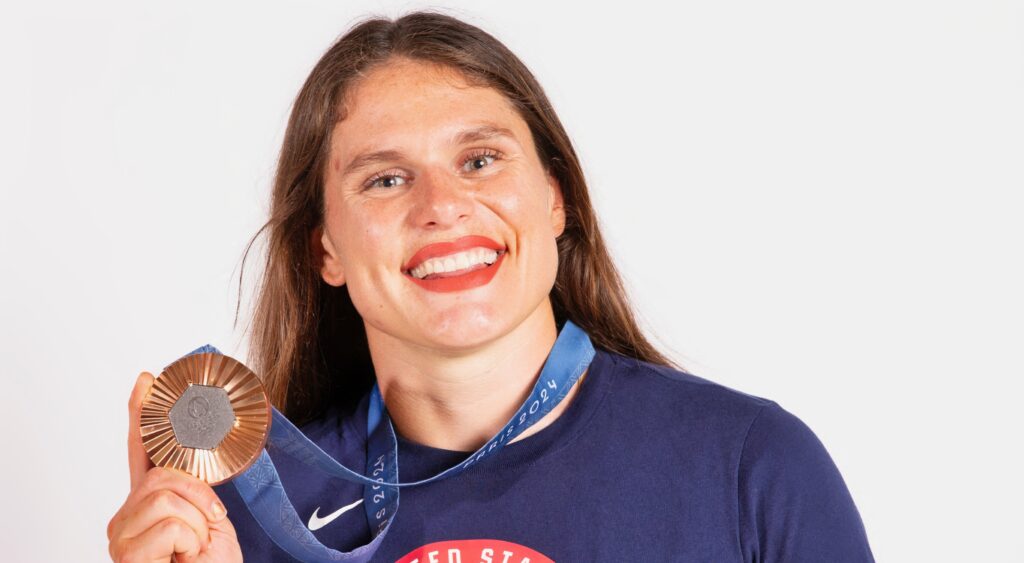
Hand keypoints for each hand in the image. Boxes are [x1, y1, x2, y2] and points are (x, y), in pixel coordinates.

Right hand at [107, 372, 243, 561]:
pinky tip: (184, 559)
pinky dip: (191, 541)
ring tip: (194, 549)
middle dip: (200, 496)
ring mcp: (122, 537)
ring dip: (198, 523)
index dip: (143, 413)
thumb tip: (207, 443)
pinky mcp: (127, 555)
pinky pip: (171, 523)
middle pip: (163, 474)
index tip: (146, 380)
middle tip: (208, 526)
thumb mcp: (211, 519)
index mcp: (148, 503)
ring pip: (167, 496)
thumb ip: (198, 486)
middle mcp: (127, 516)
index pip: (142, 450)